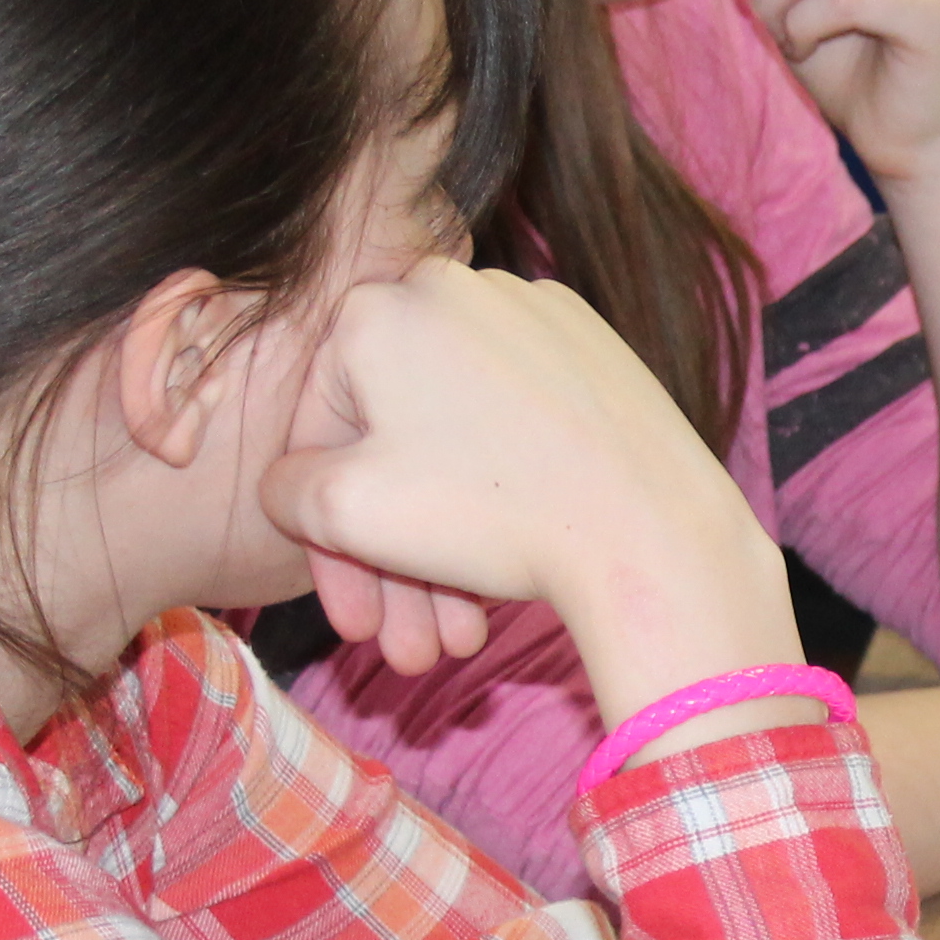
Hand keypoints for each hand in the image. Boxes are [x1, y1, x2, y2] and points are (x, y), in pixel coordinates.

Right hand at [263, 263, 792, 721]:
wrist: (653, 527)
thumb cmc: (490, 511)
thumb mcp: (345, 510)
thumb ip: (286, 488)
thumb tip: (293, 480)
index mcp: (376, 306)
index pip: (318, 437)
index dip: (326, 544)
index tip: (354, 621)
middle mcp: (452, 289)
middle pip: (394, 444)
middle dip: (394, 564)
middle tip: (406, 650)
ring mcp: (531, 314)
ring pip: (456, 444)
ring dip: (443, 551)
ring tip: (456, 645)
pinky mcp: (592, 348)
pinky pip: (515, 425)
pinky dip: (500, 495)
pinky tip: (503, 579)